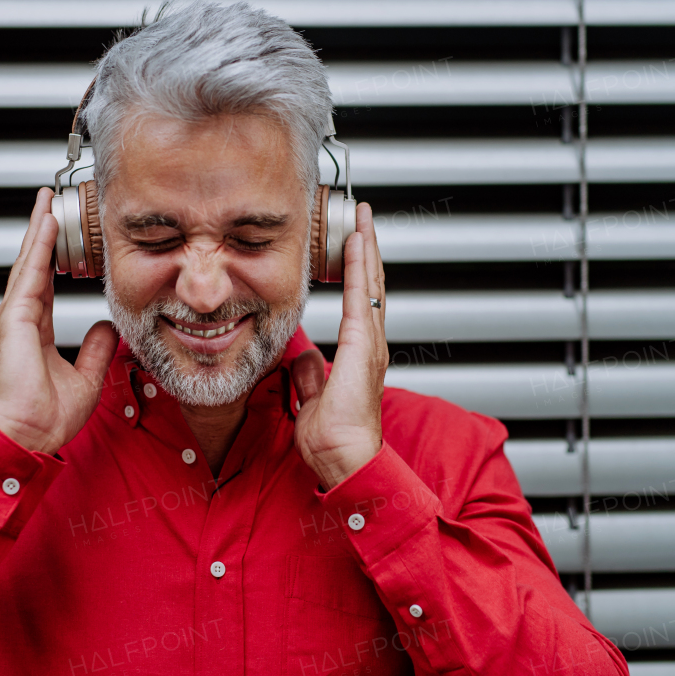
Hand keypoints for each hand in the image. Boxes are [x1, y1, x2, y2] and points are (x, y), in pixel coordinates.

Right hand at [0, 187, 117, 454]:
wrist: (28, 436)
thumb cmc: (46, 419)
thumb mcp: (86, 378)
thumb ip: (96, 350)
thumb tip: (107, 326)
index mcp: (34, 333)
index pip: (45, 283)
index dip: (53, 257)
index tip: (63, 232)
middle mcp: (20, 321)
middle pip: (33, 265)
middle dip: (43, 233)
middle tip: (50, 202)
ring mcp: (13, 319)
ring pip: (29, 262)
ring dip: (40, 230)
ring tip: (48, 200)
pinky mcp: (14, 320)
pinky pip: (29, 274)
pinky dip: (39, 246)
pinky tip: (47, 224)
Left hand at [291, 202, 387, 489]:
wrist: (344, 459)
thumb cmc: (333, 439)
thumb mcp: (311, 397)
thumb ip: (309, 374)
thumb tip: (303, 358)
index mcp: (359, 354)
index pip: (359, 300)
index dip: (357, 269)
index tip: (353, 241)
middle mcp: (370, 344)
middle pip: (370, 285)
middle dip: (366, 248)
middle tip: (362, 216)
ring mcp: (371, 344)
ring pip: (370, 284)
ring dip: (366, 249)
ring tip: (362, 219)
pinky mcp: (364, 346)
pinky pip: (361, 297)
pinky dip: (360, 268)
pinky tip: (357, 244)